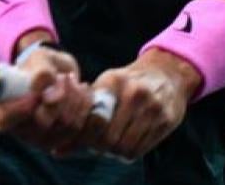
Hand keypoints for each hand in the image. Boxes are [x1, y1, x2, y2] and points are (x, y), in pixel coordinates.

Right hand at [0, 42, 94, 154]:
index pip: (6, 119)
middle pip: (42, 125)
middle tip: (64, 78)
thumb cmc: (41, 64)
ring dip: (75, 98)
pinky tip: (83, 91)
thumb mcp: (39, 59)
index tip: (40, 92)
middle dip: (60, 96)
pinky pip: (77, 128)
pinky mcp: (58, 140)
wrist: (56, 72)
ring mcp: (37, 138)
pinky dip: (84, 106)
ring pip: (64, 126)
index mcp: (2, 107)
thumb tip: (47, 97)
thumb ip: (41, 74)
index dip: (23, 108)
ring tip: (74, 81)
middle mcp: (17, 128)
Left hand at [81, 48, 202, 160]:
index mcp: (115, 81)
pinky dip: (129, 152)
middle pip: (108, 138)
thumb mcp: (106, 86)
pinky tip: (127, 141)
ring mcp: (153, 107)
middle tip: (97, 144)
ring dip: (114, 152)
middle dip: (99, 146)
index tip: (84, 135)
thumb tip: (56, 150)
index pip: (94, 118)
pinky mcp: (167, 120)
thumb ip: (83, 114)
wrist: (168, 73)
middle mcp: (135, 93)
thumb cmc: (128, 83)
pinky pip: (141, 149)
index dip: (85, 134)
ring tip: (112, 144)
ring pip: (124, 147)